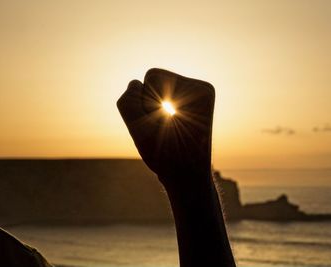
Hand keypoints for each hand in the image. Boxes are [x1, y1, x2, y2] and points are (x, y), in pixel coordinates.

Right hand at [117, 68, 214, 186]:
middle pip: (153, 78)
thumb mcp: (139, 128)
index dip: (147, 104)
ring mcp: (196, 96)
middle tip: (164, 133)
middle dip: (148, 105)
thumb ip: (128, 99)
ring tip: (164, 133)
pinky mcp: (188, 104)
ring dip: (150, 110)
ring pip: (153, 88)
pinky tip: (166, 130)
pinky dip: (154, 113)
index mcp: (200, 89)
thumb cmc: (166, 156)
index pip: (152, 76)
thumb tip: (135, 83)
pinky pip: (157, 97)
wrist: (188, 178)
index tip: (164, 128)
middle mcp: (202, 89)